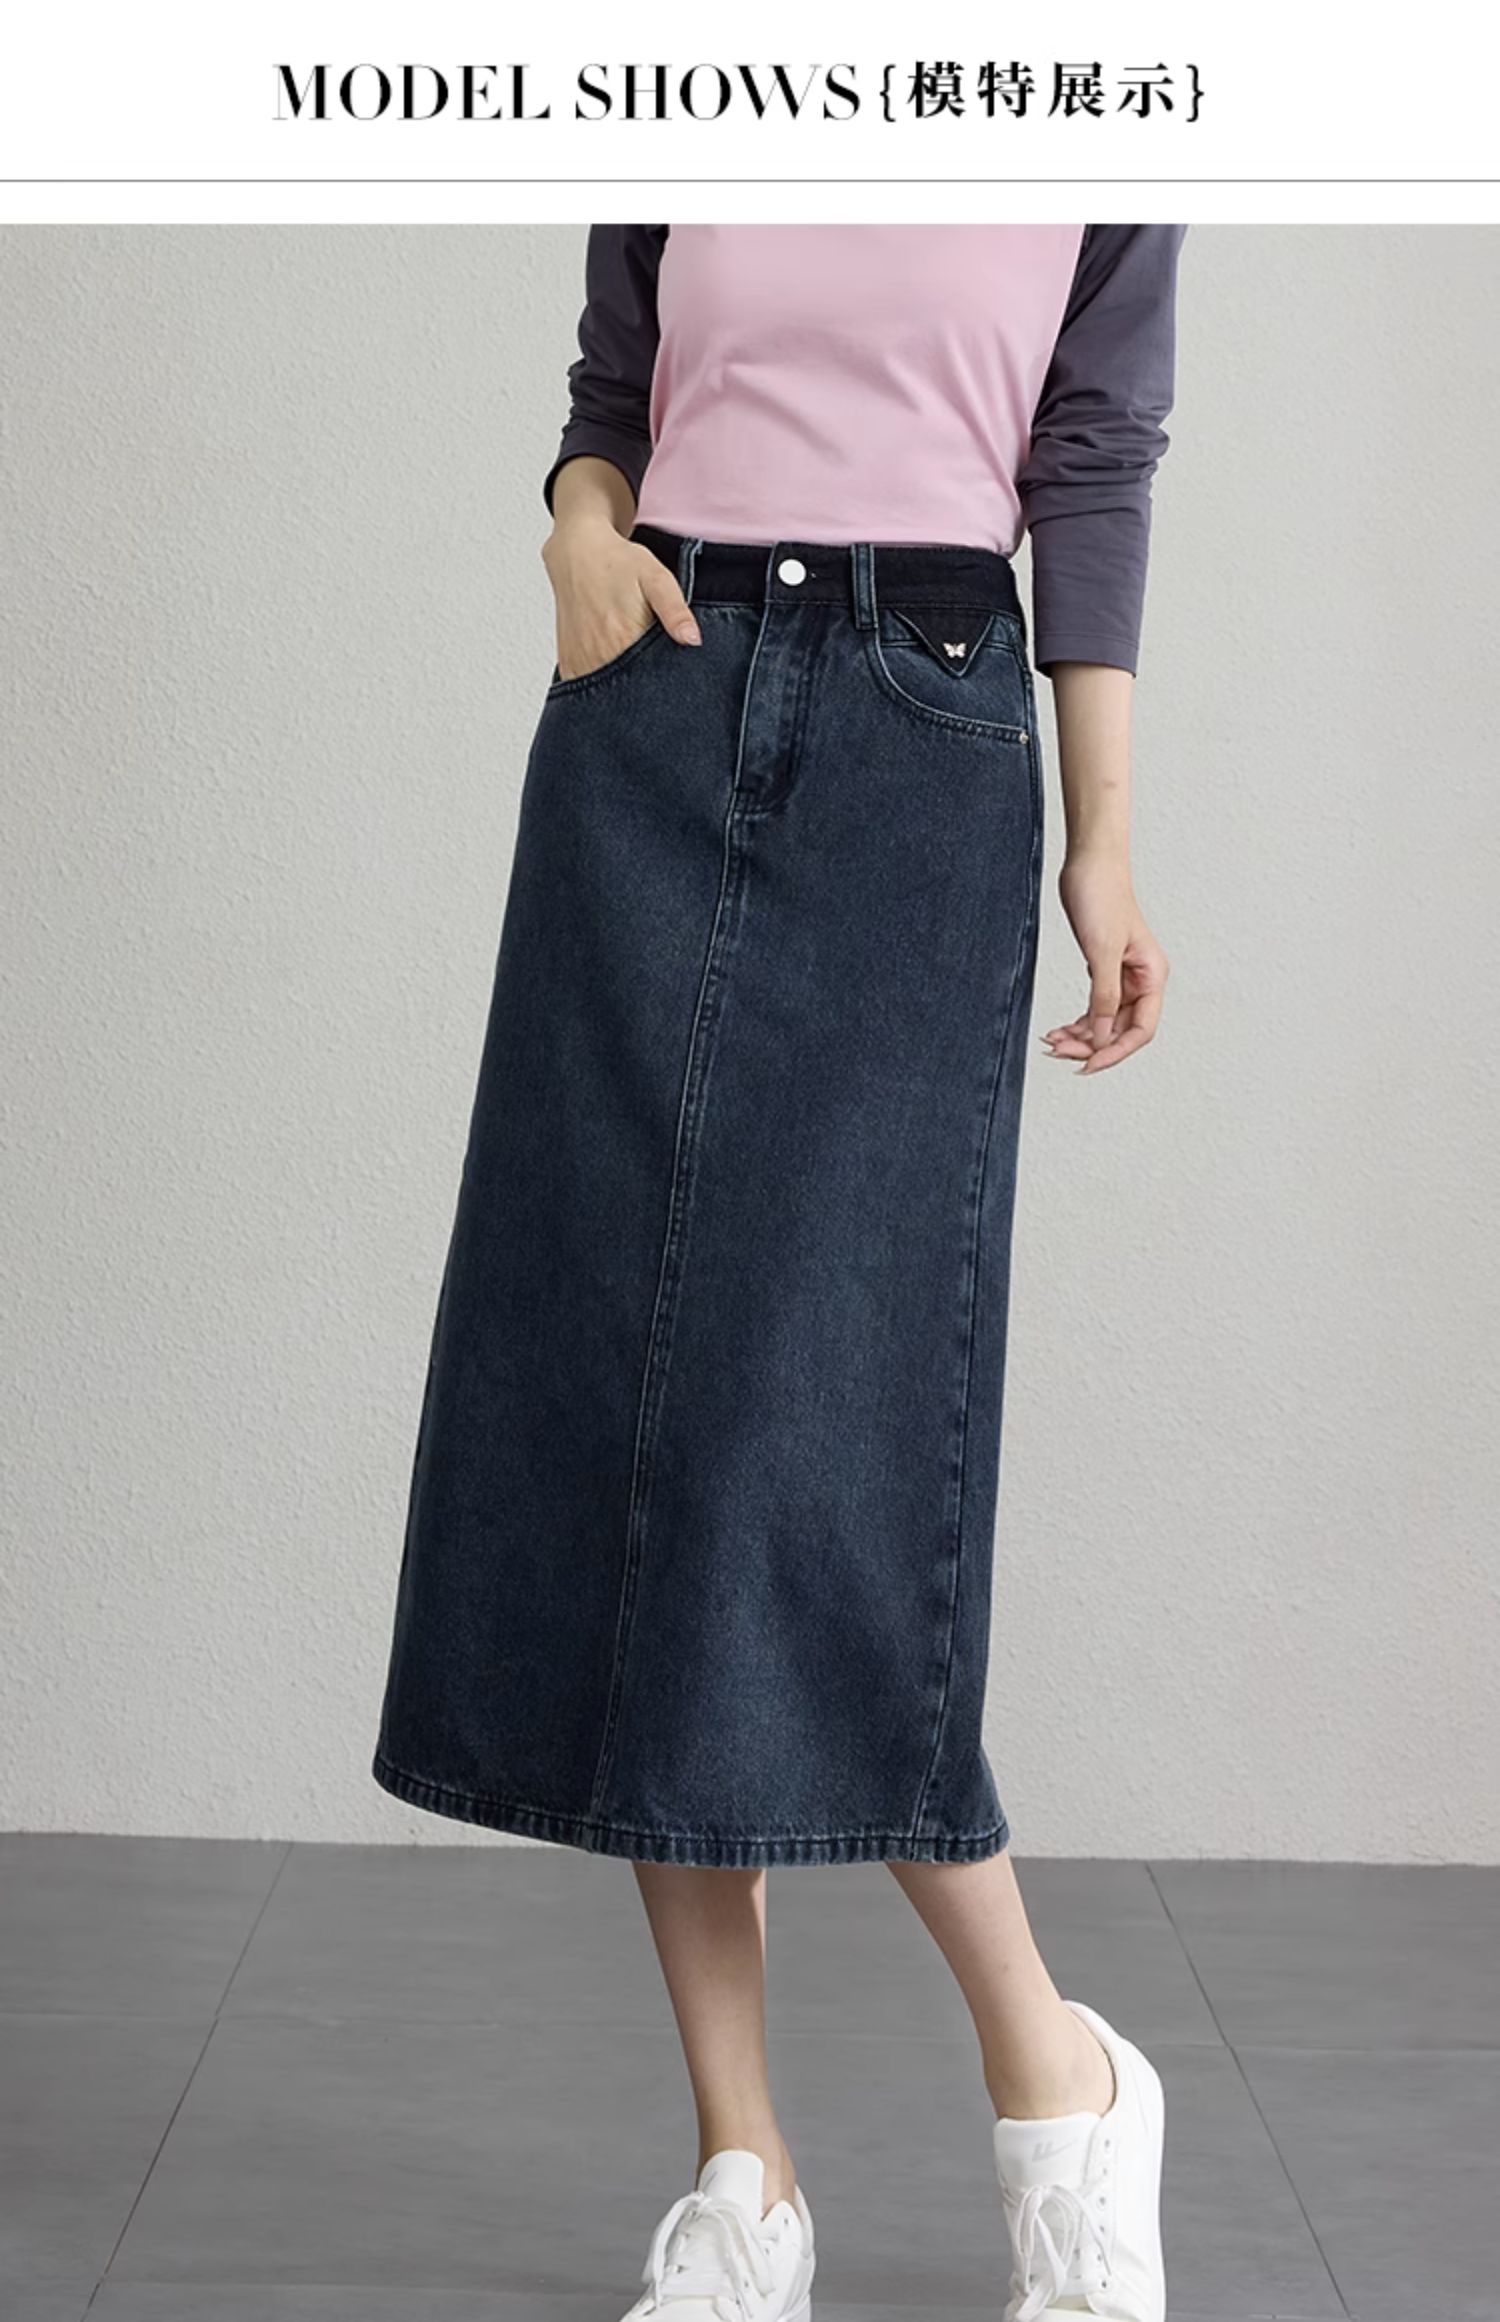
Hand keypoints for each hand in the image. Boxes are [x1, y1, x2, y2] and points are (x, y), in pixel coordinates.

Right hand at [541, 518, 700, 679]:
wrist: (577, 554)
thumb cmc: (618, 563)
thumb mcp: (656, 578)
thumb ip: (675, 610)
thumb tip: (693, 639)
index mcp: (624, 639)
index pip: (654, 681)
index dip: (667, 682)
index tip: (672, 675)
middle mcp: (599, 656)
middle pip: (632, 691)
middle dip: (646, 688)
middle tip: (651, 664)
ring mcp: (582, 664)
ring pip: (609, 695)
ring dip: (623, 688)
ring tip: (631, 661)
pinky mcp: (569, 665)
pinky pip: (590, 688)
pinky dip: (603, 685)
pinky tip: (612, 664)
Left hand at [1043, 849, 1168, 1073]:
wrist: (1088, 862)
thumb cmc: (1101, 896)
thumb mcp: (1102, 951)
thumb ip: (1104, 996)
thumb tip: (1100, 1037)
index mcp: (1152, 975)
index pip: (1140, 1030)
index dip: (1114, 1052)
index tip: (1085, 1065)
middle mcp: (1142, 979)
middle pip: (1120, 1030)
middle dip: (1090, 1045)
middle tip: (1056, 1051)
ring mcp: (1123, 975)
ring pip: (1104, 1021)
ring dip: (1080, 1036)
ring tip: (1051, 1042)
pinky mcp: (1103, 968)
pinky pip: (1094, 1007)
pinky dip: (1078, 1021)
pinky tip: (1058, 1028)